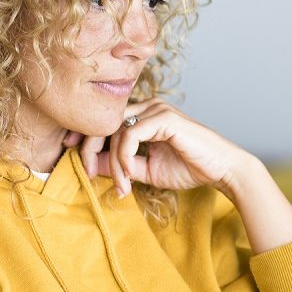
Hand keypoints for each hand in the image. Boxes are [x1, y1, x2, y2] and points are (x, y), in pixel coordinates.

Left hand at [65, 99, 251, 196]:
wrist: (221, 170)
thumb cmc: (189, 168)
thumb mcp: (146, 170)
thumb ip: (120, 165)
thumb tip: (90, 165)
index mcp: (143, 115)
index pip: (105, 121)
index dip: (84, 136)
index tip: (69, 153)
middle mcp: (148, 106)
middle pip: (104, 121)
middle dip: (88, 147)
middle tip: (85, 173)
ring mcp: (156, 109)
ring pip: (115, 131)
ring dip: (112, 162)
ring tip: (122, 185)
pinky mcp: (164, 118)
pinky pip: (130, 136)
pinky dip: (124, 158)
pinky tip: (130, 175)